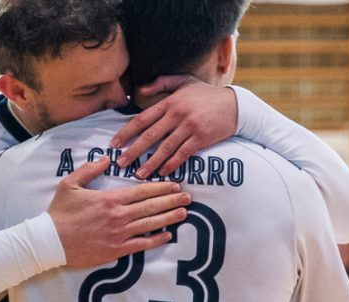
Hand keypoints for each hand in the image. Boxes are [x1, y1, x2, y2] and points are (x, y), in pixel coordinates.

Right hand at [50, 158, 190, 266]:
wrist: (50, 242)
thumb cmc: (59, 213)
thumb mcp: (70, 184)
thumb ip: (89, 170)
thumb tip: (105, 158)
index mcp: (110, 199)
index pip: (142, 191)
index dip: (161, 187)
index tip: (175, 184)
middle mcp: (119, 216)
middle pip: (151, 207)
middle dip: (172, 201)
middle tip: (188, 197)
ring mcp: (119, 234)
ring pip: (150, 225)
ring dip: (169, 218)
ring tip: (184, 213)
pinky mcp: (116, 250)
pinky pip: (141, 244)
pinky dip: (156, 240)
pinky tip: (168, 235)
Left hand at [111, 75, 237, 177]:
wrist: (234, 105)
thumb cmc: (206, 93)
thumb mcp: (184, 81)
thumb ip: (162, 83)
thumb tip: (141, 89)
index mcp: (170, 102)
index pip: (142, 119)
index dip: (126, 132)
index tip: (114, 143)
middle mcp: (177, 114)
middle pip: (150, 136)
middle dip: (133, 151)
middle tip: (120, 163)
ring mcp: (189, 127)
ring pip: (165, 148)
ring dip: (150, 163)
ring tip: (139, 174)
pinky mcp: (201, 138)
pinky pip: (183, 154)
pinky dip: (171, 164)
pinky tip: (162, 172)